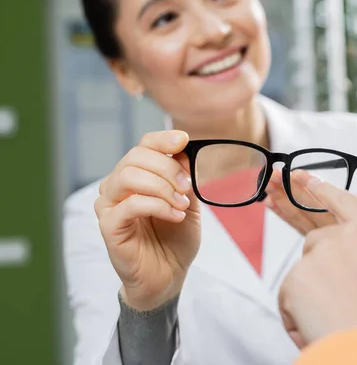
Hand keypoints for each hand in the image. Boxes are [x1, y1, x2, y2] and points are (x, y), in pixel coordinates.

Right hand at [94, 130, 200, 310]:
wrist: (169, 276)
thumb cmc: (175, 238)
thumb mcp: (188, 202)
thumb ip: (184, 177)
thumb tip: (183, 150)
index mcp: (137, 176)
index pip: (143, 146)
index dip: (162, 139)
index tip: (183, 140)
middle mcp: (118, 186)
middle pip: (135, 156)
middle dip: (168, 167)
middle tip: (187, 187)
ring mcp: (109, 205)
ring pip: (128, 176)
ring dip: (162, 186)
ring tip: (181, 203)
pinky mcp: (108, 226)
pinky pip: (130, 205)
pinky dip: (158, 206)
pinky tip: (175, 215)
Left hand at [263, 168, 356, 234]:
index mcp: (349, 221)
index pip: (328, 201)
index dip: (312, 186)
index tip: (297, 173)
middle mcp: (332, 230)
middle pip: (308, 208)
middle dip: (290, 190)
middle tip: (275, 174)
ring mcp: (318, 235)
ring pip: (298, 216)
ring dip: (281, 199)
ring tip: (268, 184)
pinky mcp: (308, 236)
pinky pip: (293, 223)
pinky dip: (280, 212)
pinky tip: (268, 201)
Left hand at [278, 173, 356, 347]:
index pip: (340, 201)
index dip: (318, 189)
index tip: (299, 176)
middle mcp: (347, 235)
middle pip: (311, 227)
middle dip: (289, 204)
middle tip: (273, 182)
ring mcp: (321, 252)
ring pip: (304, 270)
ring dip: (311, 293)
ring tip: (331, 317)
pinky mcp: (298, 275)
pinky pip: (291, 296)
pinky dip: (299, 315)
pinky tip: (314, 326)